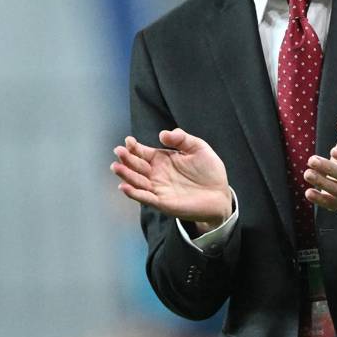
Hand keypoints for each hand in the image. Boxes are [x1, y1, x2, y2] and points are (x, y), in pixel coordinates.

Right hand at [111, 129, 231, 229]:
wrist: (220, 194)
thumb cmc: (209, 171)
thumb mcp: (198, 148)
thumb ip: (182, 138)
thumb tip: (163, 134)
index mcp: (163, 159)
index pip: (143, 152)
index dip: (134, 147)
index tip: (128, 140)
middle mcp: (157, 174)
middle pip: (137, 166)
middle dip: (126, 159)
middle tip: (118, 151)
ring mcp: (159, 189)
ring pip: (137, 182)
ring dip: (126, 175)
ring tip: (116, 167)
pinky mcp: (163, 203)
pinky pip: (146, 198)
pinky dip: (134, 193)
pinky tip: (125, 187)